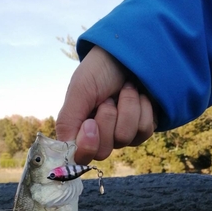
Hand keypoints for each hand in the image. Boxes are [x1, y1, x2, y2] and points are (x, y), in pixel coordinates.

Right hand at [56, 46, 155, 163]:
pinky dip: (143, 108)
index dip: (87, 146)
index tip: (90, 123)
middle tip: (108, 98)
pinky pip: (144, 130)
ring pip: (126, 138)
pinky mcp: (143, 129)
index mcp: (80, 130)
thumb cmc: (100, 70)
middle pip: (104, 151)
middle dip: (108, 119)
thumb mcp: (79, 91)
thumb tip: (67, 153)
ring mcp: (123, 135)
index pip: (80, 158)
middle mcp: (101, 137)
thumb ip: (68, 122)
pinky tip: (140, 94)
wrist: (129, 52)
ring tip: (125, 89)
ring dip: (127, 108)